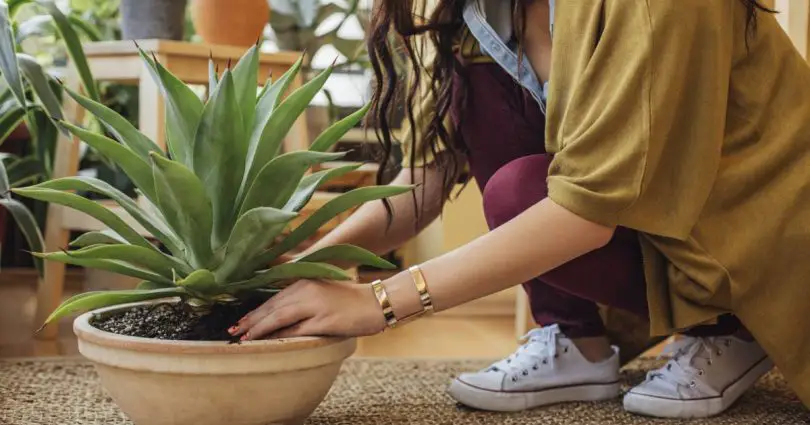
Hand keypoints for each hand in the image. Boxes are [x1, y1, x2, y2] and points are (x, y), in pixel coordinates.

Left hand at [228, 280, 386, 340]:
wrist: (377, 302)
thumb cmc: (351, 299)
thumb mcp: (323, 290)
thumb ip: (303, 297)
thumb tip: (281, 313)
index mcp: (305, 281)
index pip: (274, 298)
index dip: (255, 311)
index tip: (240, 321)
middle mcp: (307, 290)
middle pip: (272, 307)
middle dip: (251, 321)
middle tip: (234, 332)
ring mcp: (315, 305)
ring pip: (280, 318)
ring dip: (260, 330)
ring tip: (245, 339)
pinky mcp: (325, 320)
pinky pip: (296, 331)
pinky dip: (280, 337)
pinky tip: (270, 343)